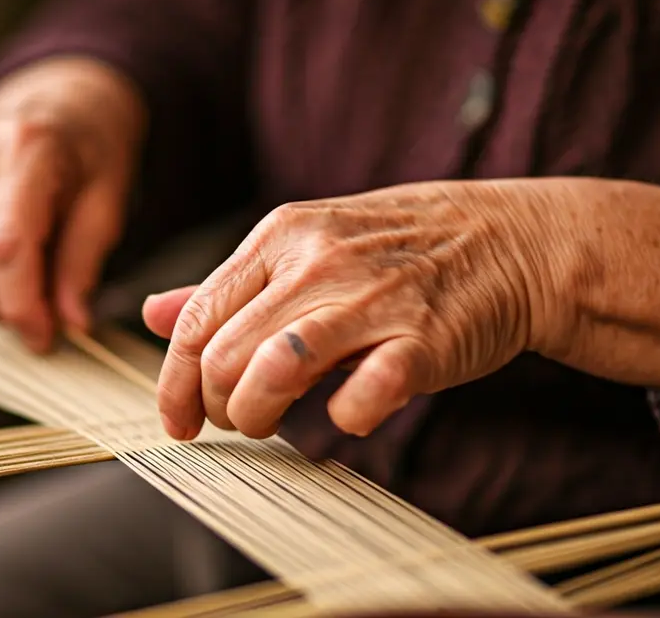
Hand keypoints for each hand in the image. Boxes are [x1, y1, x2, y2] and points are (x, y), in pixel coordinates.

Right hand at [0, 58, 145, 351]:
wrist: (56, 101)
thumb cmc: (87, 151)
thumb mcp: (108, 198)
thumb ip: (85, 260)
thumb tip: (72, 322)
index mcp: (25, 148)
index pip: (5, 244)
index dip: (22, 304)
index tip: (44, 337)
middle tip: (36, 321)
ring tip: (13, 293)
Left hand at [143, 180, 548, 440]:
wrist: (508, 238)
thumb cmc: (396, 249)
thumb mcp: (304, 245)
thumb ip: (229, 286)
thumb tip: (151, 313)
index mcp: (280, 237)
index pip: (195, 320)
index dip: (172, 382)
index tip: (176, 421)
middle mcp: (317, 263)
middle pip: (224, 354)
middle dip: (214, 405)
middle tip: (234, 420)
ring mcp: (371, 300)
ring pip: (273, 370)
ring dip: (256, 414)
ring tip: (267, 423)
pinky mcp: (423, 341)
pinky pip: (363, 395)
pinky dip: (343, 418)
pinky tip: (346, 412)